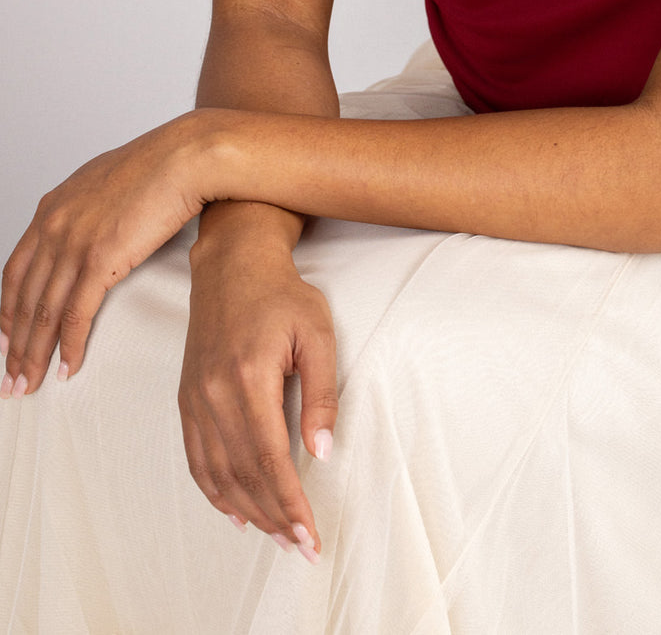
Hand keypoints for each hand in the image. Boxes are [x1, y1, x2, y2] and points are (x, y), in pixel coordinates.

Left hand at [0, 112, 209, 395]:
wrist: (187, 156)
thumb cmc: (160, 166)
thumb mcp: (106, 184)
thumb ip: (87, 211)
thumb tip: (89, 233)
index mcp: (52, 208)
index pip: (15, 272)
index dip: (7, 312)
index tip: (5, 340)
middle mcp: (54, 225)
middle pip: (23, 299)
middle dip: (13, 346)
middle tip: (10, 379)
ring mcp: (74, 242)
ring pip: (43, 313)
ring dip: (34, 355)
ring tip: (29, 385)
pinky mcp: (101, 258)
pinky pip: (76, 314)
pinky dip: (69, 346)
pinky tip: (68, 367)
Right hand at [179, 231, 337, 560]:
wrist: (232, 266)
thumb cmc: (282, 295)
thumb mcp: (317, 334)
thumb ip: (321, 394)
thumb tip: (321, 452)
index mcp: (249, 376)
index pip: (270, 458)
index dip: (289, 503)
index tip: (309, 535)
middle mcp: (214, 393)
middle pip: (243, 474)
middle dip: (273, 516)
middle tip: (299, 546)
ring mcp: (195, 398)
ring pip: (218, 473)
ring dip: (248, 511)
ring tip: (276, 535)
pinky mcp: (187, 399)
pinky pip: (197, 458)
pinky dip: (215, 491)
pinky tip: (236, 511)